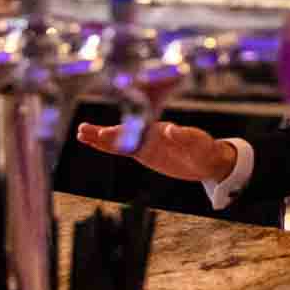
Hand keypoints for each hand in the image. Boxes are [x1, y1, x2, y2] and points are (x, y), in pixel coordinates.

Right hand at [76, 119, 234, 182]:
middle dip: (107, 134)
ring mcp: (145, 143)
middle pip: (124, 133)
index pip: (138, 130)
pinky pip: (123, 149)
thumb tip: (171, 129)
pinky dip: (109, 147)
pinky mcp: (144, 153)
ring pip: (120, 140)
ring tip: (81, 133)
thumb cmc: (206, 149)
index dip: (124, 132)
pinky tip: (94, 143)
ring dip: (101, 138)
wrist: (208, 160)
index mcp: (161, 130)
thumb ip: (185, 136)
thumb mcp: (198, 142)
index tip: (109, 133)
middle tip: (86, 131)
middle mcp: (150, 134)